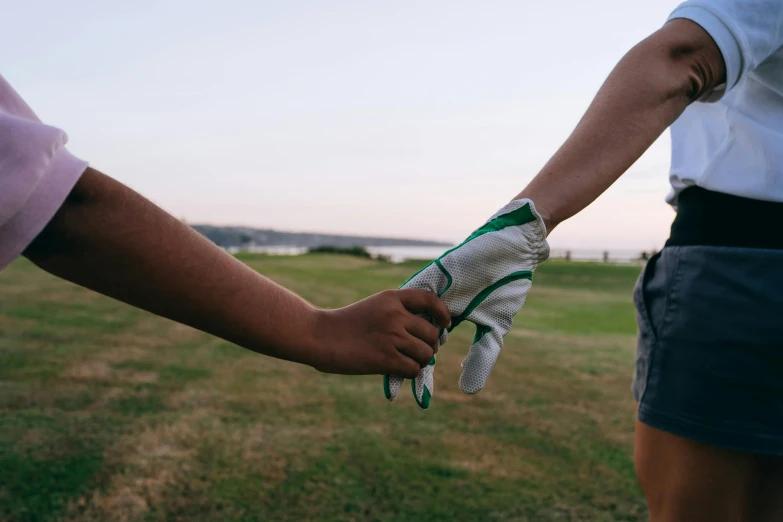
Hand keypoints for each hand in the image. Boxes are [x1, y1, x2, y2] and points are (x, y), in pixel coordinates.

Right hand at [309, 289, 450, 375]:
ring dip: (421, 361)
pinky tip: (399, 370)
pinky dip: (411, 372)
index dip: (443, 313)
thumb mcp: (373, 307)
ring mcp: (392, 336)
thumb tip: (427, 331)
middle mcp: (395, 315)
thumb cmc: (345, 324)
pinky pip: (414, 368)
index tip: (445, 324)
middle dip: (430, 345)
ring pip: (426, 353)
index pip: (430, 299)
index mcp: (392, 298)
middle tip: (420, 351)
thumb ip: (397, 312)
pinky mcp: (386, 358)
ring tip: (409, 361)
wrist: (319, 336)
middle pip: (432, 333)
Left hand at [383, 199, 548, 407]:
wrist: (511, 253)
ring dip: (398, 340)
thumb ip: (481, 356)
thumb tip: (468, 391)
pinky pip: (413, 294)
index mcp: (445, 320)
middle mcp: (431, 308)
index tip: (409, 399)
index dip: (418, 373)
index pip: (425, 350)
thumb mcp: (493, 328)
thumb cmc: (504, 287)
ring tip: (388, 362)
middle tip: (395, 387)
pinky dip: (403, 310)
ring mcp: (430, 292)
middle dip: (402, 361)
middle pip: (409, 338)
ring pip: (405, 319)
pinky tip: (392, 328)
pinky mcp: (431, 274)